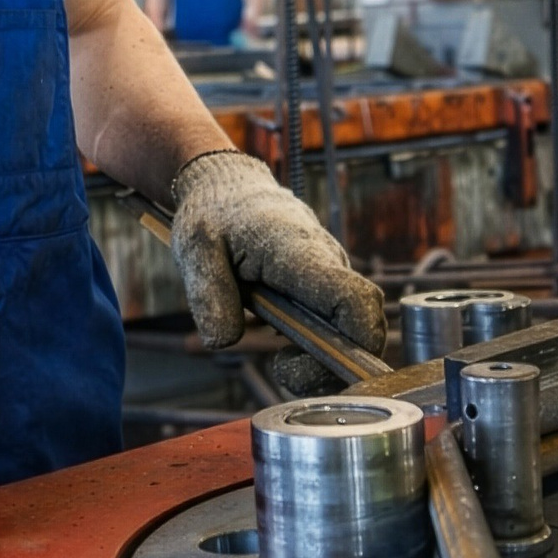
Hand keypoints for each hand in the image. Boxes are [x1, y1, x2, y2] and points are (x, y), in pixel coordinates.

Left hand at [168, 149, 385, 396]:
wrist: (229, 190)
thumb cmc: (215, 215)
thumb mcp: (195, 250)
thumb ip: (208, 295)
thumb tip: (224, 341)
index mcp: (300, 252)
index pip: (353, 300)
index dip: (354, 343)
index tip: (314, 364)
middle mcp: (328, 263)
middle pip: (362, 326)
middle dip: (332, 364)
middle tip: (281, 367)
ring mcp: (331, 275)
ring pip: (352, 329)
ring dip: (322, 358)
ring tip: (278, 356)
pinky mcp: (325, 287)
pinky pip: (337, 325)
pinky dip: (316, 346)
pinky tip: (281, 340)